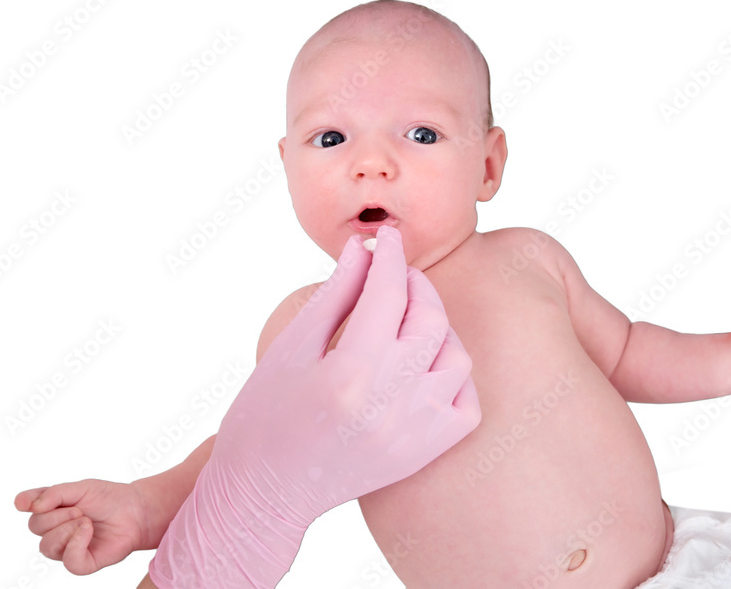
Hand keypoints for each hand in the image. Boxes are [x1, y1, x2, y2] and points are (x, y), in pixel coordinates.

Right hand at [14, 479, 150, 574]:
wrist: (136, 510)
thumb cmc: (108, 498)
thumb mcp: (82, 488)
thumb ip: (55, 494)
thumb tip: (27, 506)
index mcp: (52, 508)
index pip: (29, 505)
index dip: (25, 503)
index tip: (24, 503)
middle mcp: (54, 529)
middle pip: (35, 526)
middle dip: (57, 515)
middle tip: (81, 509)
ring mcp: (66, 548)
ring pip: (47, 546)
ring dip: (67, 530)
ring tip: (87, 521)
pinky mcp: (82, 563)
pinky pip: (69, 561)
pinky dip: (77, 544)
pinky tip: (88, 531)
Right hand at [149, 225, 479, 587]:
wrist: (266, 492)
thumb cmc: (266, 414)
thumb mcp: (291, 347)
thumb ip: (335, 295)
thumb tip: (363, 250)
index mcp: (349, 373)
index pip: (387, 292)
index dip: (389, 256)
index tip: (386, 237)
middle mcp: (390, 403)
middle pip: (430, 320)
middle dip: (415, 286)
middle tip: (394, 277)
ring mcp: (413, 433)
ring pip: (457, 359)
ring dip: (437, 329)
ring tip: (406, 323)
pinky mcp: (423, 453)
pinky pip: (465, 404)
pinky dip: (452, 377)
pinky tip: (423, 367)